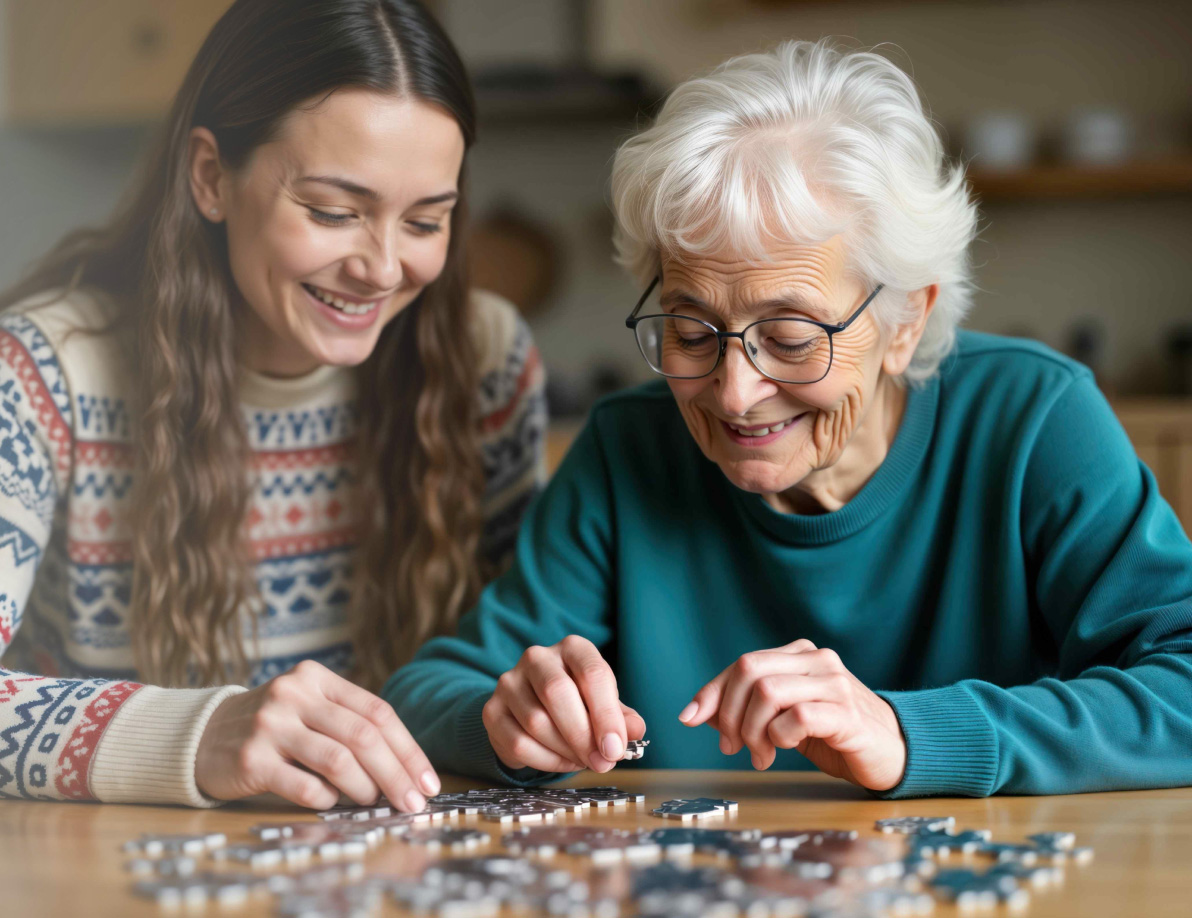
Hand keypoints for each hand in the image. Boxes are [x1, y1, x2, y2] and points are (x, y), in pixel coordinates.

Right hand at [195, 660, 439, 810]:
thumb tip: (407, 768)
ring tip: (373, 801)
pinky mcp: (250, 759)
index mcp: (317, 678)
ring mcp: (270, 725)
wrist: (200, 736)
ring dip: (365, 787)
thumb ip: (350, 723)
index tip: (428, 781)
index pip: (377, 711)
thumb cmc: (273, 727)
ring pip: (338, 759)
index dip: (409, 749)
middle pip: (363, 736)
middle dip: (396, 774)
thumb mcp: (308, 708)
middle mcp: (294, 695)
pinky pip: (304, 785)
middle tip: (412, 803)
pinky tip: (330, 801)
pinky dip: (326, 798)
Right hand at [483, 635, 645, 773]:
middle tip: (602, 763)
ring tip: (583, 760)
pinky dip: (545, 761)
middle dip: (583, 735)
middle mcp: (538, 658)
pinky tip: (560, 761)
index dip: (606, 714)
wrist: (530, 711)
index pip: (592, 673)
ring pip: (537, 721)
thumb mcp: (604, 706)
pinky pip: (518, 742)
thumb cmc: (577, 704)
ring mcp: (510, 682)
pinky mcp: (492, 710)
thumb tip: (636, 730)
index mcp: (572, 648)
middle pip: (558, 693)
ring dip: (566, 750)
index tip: (615, 748)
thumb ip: (622, 718)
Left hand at [680, 639, 905, 791]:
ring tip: (760, 756)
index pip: (742, 664)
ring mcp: (834, 683)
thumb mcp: (783, 717)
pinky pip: (796, 716)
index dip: (711, 692)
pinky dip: (778, 737)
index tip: (690, 719)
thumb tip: (696, 713)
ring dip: (752, 731)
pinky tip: (782, 750)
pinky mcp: (847, 712)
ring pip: (768, 692)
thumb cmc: (834, 734)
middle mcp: (816, 660)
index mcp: (799, 654)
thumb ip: (746, 709)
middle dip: (729, 713)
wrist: (894, 751)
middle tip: (732, 746)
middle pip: (749, 671)